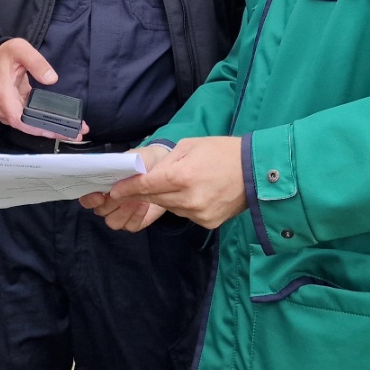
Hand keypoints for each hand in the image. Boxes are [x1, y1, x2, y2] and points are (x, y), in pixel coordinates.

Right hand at [0, 39, 87, 140]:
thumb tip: (51, 79)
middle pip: (26, 126)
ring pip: (29, 125)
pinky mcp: (16, 109)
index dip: (36, 127)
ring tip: (73, 131)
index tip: (54, 129)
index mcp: (4, 94)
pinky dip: (45, 123)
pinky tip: (61, 123)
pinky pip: (30, 119)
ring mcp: (9, 110)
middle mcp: (4, 107)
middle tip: (75, 133)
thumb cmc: (6, 54)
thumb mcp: (21, 50)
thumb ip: (36, 62)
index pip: (17, 118)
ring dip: (50, 129)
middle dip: (50, 131)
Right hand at [81, 145, 171, 231]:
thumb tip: (109, 174)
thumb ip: (117, 165)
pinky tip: (145, 205)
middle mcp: (109, 202)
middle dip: (113, 203)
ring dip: (125, 211)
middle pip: (101, 211)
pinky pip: (131, 226)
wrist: (164, 167)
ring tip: (137, 198)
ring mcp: (122, 213)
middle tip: (126, 193)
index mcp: (102, 186)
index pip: (87, 199)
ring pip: (114, 222)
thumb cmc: (143, 161)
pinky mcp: (136, 221)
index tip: (101, 196)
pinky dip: (137, 216)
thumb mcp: (131, 158)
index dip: (90, 200)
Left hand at [108, 137, 247, 228]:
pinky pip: (185, 214)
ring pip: (169, 207)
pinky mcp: (207, 223)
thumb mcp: (190, 146)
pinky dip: (182, 205)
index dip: (128, 189)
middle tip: (129, 189)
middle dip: (142, 193)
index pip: (146, 186)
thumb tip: (147, 174)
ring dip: (165, 197)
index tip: (114, 190)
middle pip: (155, 198)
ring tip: (174, 184)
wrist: (255, 171)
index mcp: (182, 176)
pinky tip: (193, 193)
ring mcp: (198, 213)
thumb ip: (165, 163)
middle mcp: (188, 199)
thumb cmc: (223, 152)